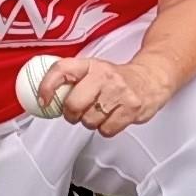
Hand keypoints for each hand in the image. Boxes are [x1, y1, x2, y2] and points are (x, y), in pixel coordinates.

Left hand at [42, 53, 171, 137]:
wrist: (151, 78)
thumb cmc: (117, 78)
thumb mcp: (94, 69)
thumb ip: (72, 80)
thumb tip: (46, 98)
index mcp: (91, 64)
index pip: (62, 69)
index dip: (47, 86)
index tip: (44, 100)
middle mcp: (104, 76)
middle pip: (74, 103)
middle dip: (71, 114)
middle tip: (76, 113)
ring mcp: (119, 92)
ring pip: (89, 121)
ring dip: (90, 122)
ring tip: (99, 112)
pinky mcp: (131, 109)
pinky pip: (107, 130)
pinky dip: (106, 128)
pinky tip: (111, 117)